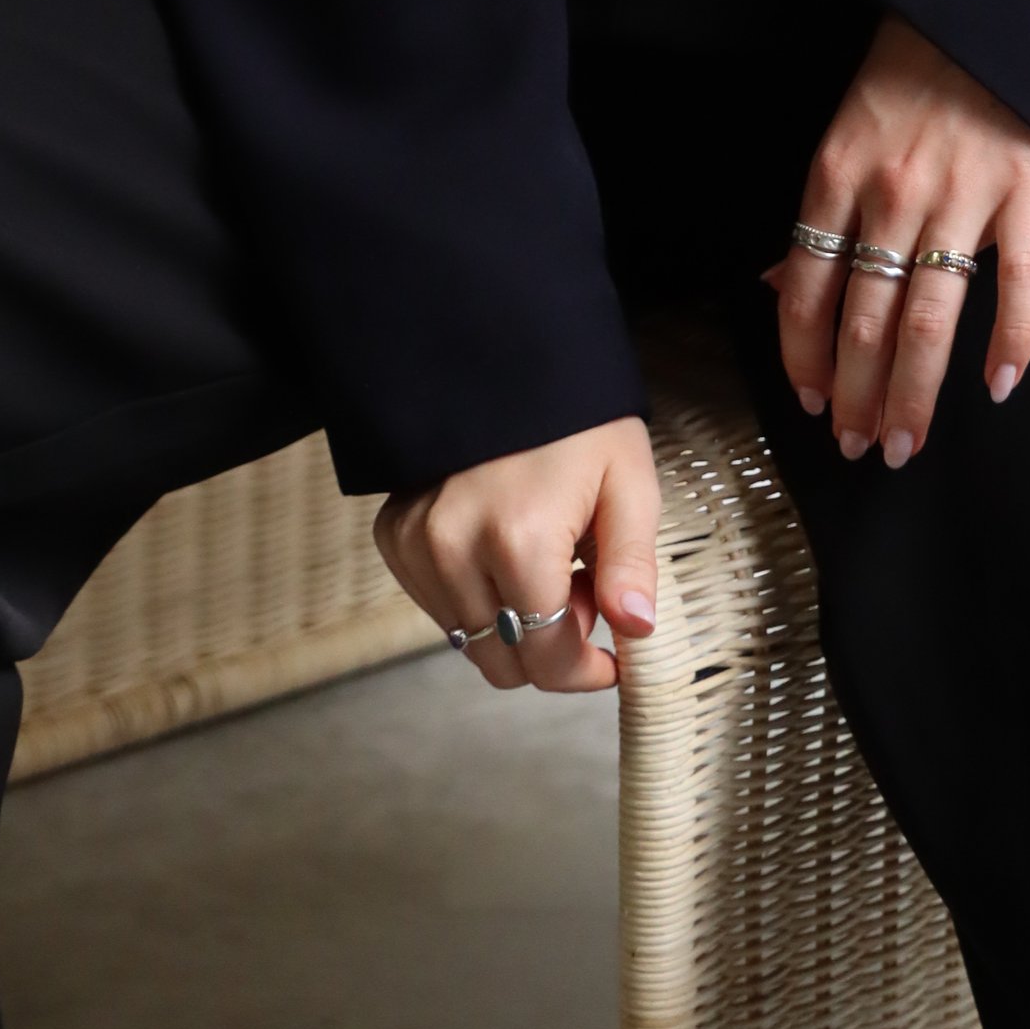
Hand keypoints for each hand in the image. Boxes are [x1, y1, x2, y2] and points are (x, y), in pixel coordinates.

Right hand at [374, 413, 659, 694]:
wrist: (505, 356)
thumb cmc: (577, 419)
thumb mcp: (628, 482)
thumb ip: (631, 565)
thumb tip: (635, 630)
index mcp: (518, 539)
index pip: (547, 658)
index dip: (586, 671)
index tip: (612, 658)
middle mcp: (454, 548)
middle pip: (503, 662)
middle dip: (551, 646)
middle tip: (582, 588)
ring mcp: (415, 544)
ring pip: (470, 641)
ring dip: (513, 624)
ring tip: (546, 562)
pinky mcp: (394, 536)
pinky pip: (439, 608)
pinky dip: (476, 599)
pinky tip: (503, 552)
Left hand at [772, 15, 1029, 467]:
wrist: (983, 14)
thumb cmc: (905, 81)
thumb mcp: (840, 135)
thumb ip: (816, 216)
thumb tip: (777, 288)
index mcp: (836, 178)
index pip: (807, 291)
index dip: (806, 359)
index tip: (814, 408)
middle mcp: (893, 194)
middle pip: (866, 319)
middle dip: (858, 396)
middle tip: (860, 449)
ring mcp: (963, 196)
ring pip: (930, 317)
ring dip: (915, 392)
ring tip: (906, 443)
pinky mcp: (1028, 192)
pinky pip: (1022, 281)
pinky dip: (1014, 340)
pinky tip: (999, 385)